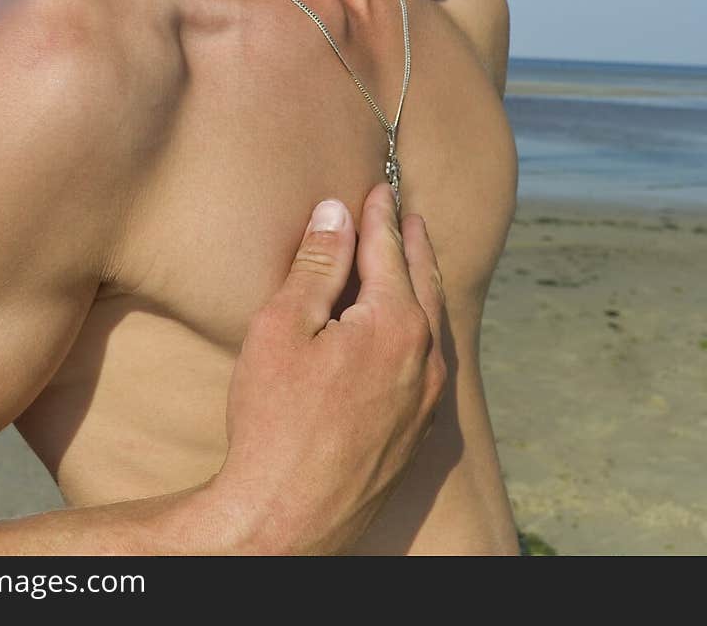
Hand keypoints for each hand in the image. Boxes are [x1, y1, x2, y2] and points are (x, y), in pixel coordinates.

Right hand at [217, 182, 445, 554]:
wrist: (285, 520)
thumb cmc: (274, 420)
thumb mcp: (283, 326)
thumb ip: (316, 264)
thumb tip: (337, 212)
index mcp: (396, 323)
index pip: (388, 250)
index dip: (379, 215)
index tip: (378, 187)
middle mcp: (424, 358)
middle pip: (423, 281)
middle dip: (412, 242)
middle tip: (406, 211)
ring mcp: (424, 399)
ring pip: (433, 323)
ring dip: (422, 283)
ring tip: (414, 258)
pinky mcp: (415, 432)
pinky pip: (429, 360)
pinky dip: (422, 326)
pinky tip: (410, 329)